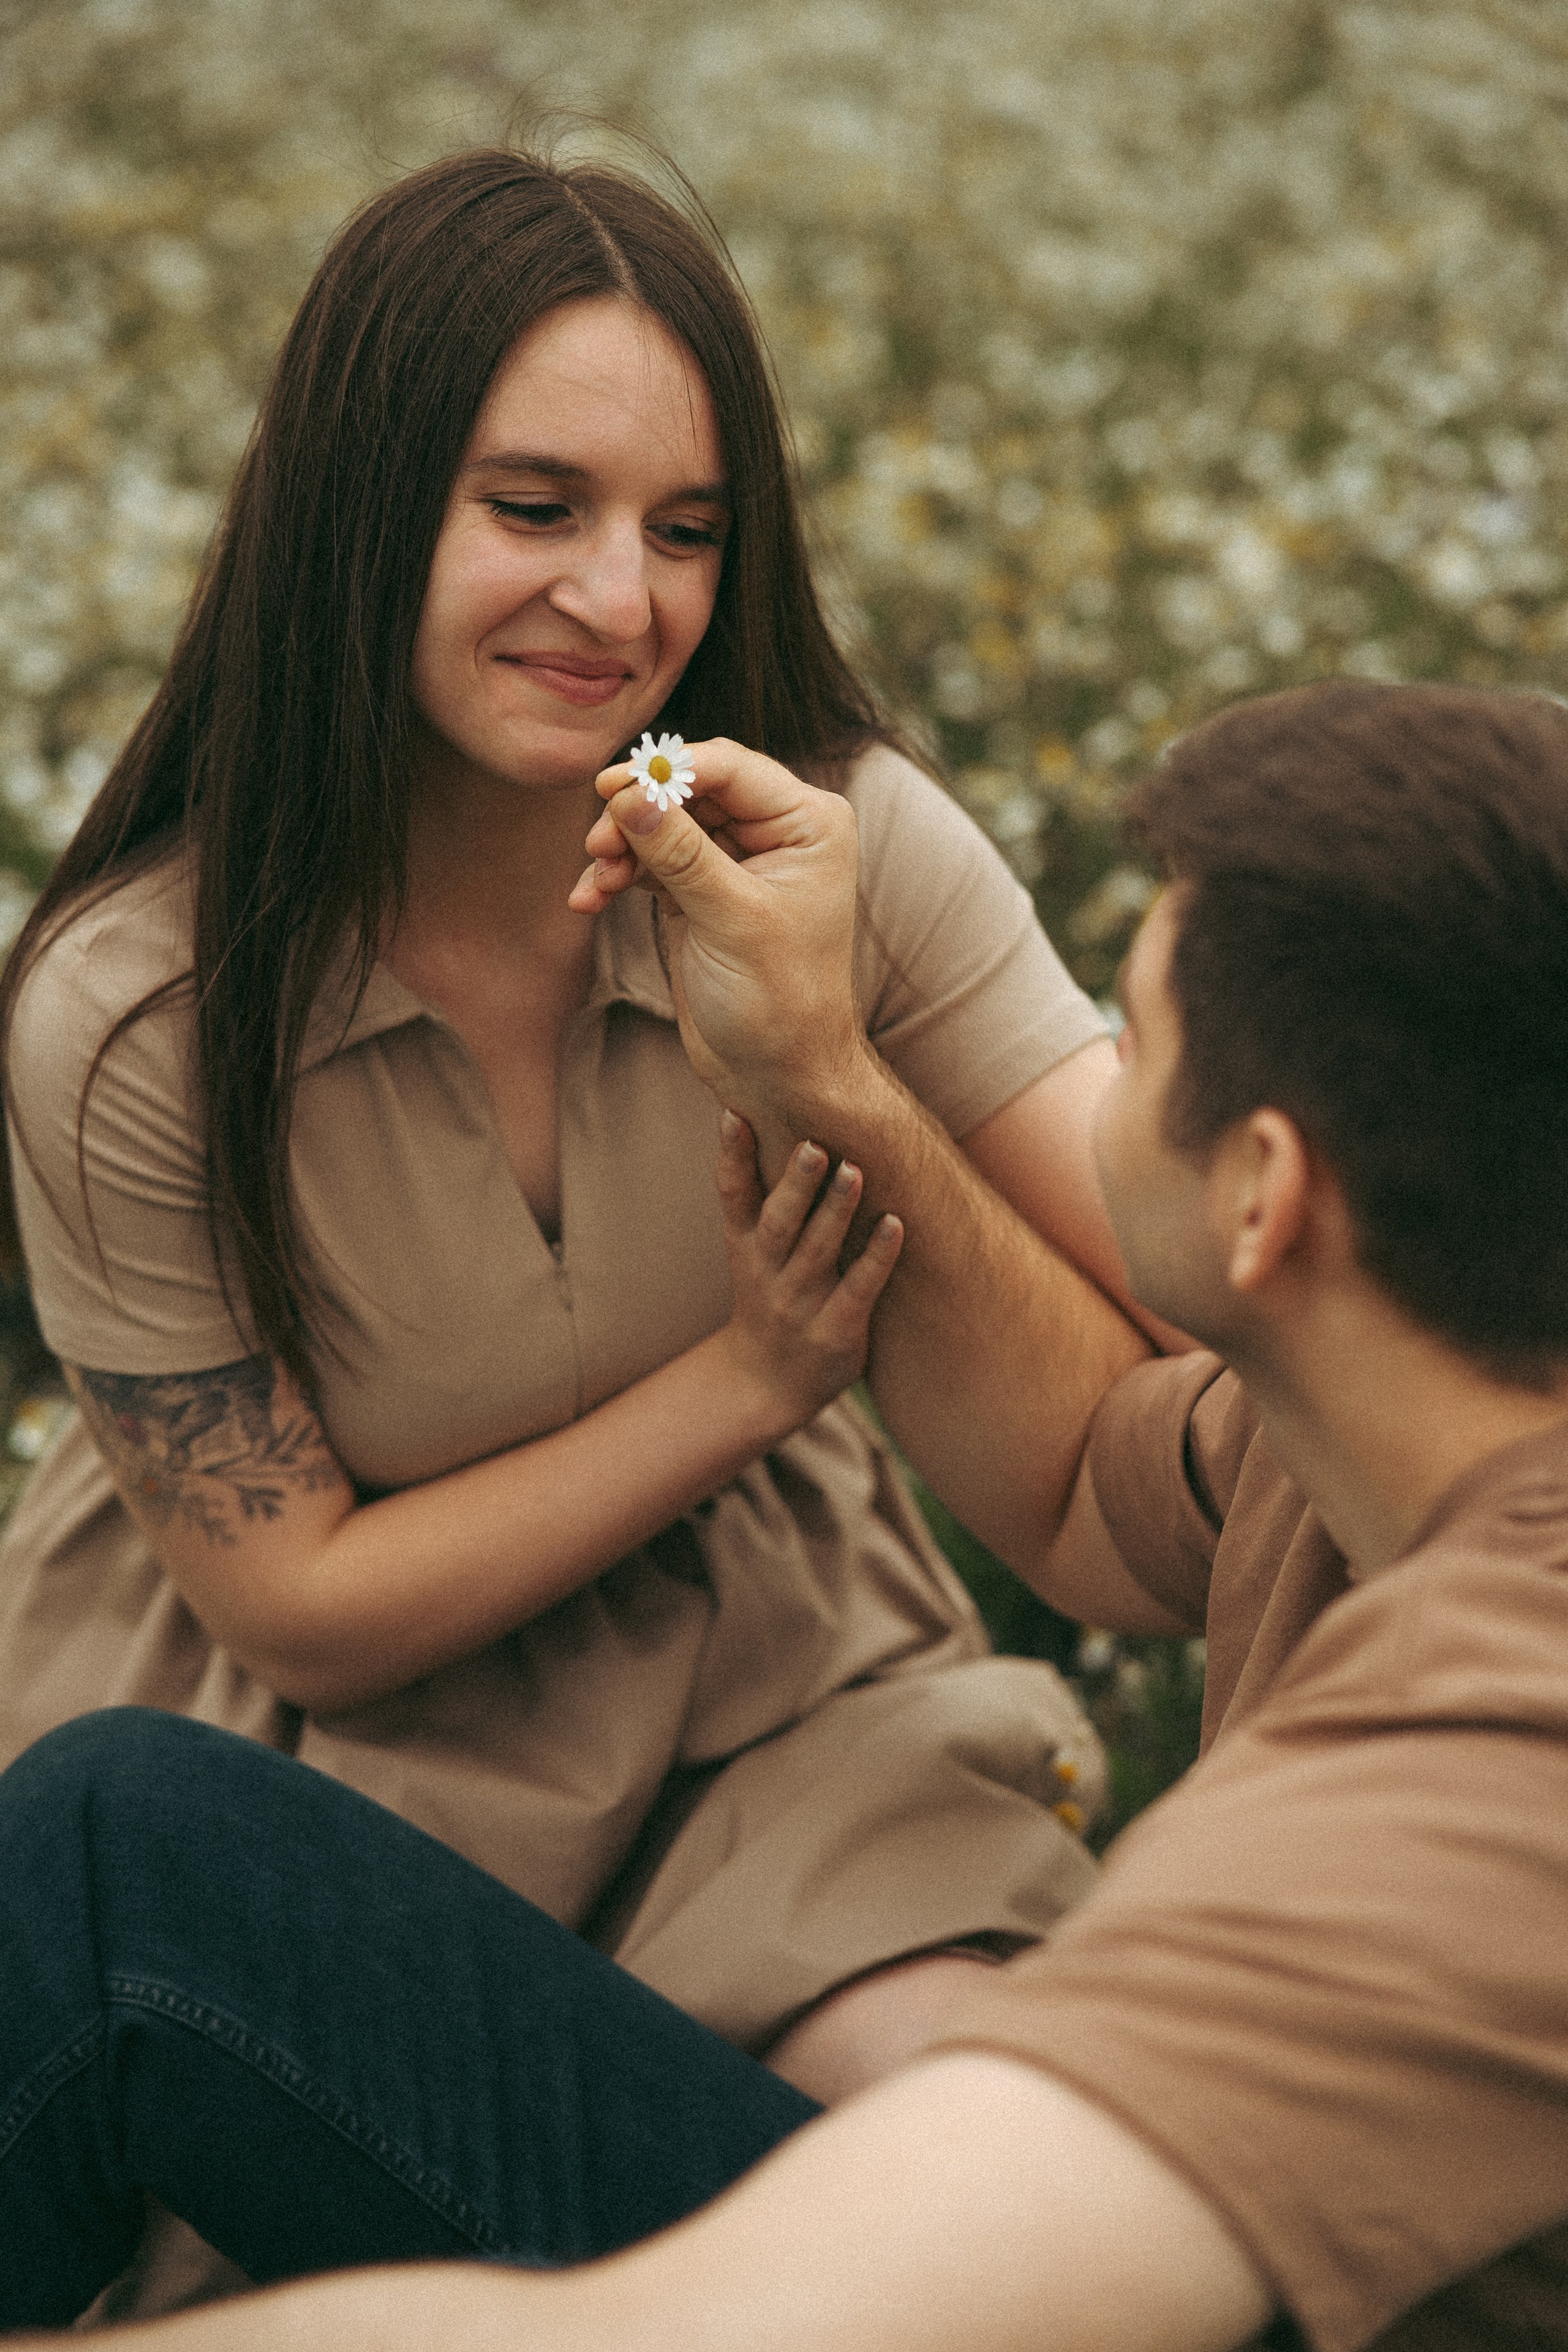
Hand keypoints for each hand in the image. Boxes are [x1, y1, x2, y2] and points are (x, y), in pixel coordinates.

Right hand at [567, 739, 868, 1136]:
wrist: (777, 1074)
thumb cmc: (780, 1002)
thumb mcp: (732, 920)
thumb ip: (680, 852)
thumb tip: (630, 792)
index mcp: (809, 823)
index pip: (730, 768)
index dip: (668, 771)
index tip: (610, 786)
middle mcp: (776, 832)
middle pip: (690, 791)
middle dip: (639, 814)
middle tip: (597, 843)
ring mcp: (735, 860)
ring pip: (663, 824)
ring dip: (622, 847)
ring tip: (598, 882)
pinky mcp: (700, 890)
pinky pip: (649, 861)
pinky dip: (618, 875)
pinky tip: (589, 899)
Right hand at [714, 1111, 902, 1428]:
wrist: (765, 1382)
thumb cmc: (768, 1295)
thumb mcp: (748, 1249)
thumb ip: (758, 1194)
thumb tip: (756, 1113)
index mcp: (743, 1246)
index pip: (731, 1196)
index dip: (730, 1156)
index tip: (734, 1113)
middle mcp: (766, 1273)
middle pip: (777, 1223)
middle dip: (795, 1184)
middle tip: (813, 1143)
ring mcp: (799, 1304)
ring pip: (817, 1253)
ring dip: (836, 1212)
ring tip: (855, 1171)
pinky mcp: (835, 1331)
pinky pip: (858, 1290)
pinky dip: (876, 1258)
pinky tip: (895, 1225)